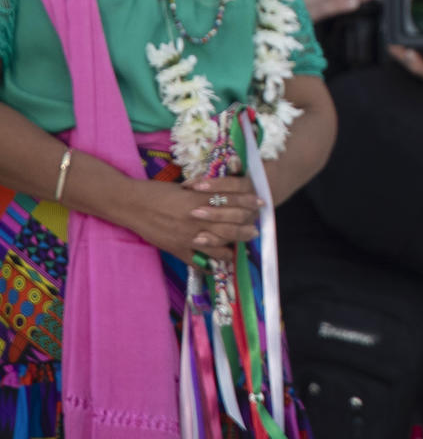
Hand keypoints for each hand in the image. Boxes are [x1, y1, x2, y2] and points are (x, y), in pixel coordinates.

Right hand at [128, 175, 263, 264]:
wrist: (131, 204)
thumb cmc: (157, 191)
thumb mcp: (185, 188)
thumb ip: (205, 193)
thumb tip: (225, 195)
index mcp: (199, 200)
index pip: (232, 201)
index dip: (248, 202)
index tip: (259, 203)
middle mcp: (197, 219)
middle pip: (230, 225)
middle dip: (246, 227)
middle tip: (256, 229)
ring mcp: (187, 237)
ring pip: (219, 245)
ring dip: (233, 247)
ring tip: (242, 249)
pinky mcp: (176, 249)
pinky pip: (198, 261)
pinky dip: (210, 264)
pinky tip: (218, 266)